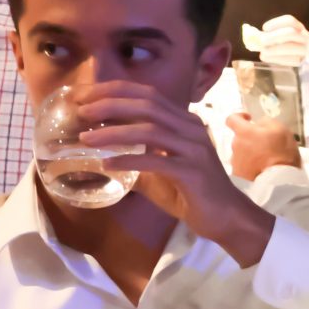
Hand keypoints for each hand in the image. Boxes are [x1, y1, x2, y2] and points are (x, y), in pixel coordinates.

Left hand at [70, 83, 272, 265]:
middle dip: (110, 104)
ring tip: (86, 139)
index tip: (85, 94)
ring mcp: (194, 149)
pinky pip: (155, 161)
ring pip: (150, 129)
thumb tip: (101, 159)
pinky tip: (107, 164)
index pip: (148, 94)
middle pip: (147, 104)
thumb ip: (136, 160)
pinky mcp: (192, 171)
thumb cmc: (192, 194)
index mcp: (184, 122)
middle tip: (81, 111)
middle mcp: (191, 128)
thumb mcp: (159, 172)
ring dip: (114, 132)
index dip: (115, 90)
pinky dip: (128, 160)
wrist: (226, 218)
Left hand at [226, 114, 300, 181]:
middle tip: (266, 144)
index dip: (240, 117)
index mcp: (244, 132)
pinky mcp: (238, 175)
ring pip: (241, 152)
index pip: (232, 119)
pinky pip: (243, 167)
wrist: (279, 181)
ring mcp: (235, 161)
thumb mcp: (281, 129)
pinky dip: (250, 166)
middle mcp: (236, 145)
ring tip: (265, 160)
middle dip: (250, 138)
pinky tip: (262, 170)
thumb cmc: (281, 152)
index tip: (249, 119)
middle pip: (240, 138)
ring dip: (250, 153)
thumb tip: (259, 123)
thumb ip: (267, 122)